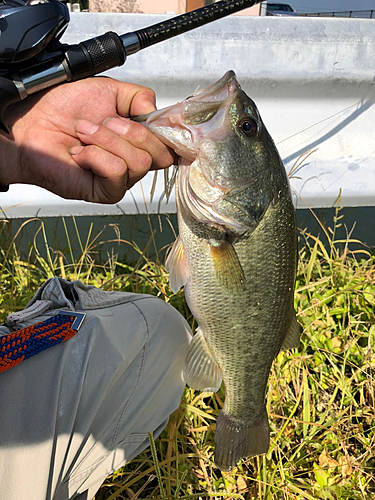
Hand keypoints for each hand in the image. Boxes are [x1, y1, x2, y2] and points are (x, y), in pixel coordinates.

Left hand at [0, 77, 173, 202]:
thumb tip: (157, 113)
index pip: (171, 146)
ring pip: (139, 163)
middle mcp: (134, 162)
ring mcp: (121, 179)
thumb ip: (140, 97)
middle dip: (132, 132)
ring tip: (84, 135)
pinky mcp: (106, 192)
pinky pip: (117, 172)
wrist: (33, 124)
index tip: (154, 119)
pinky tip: (80, 154)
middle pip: (160, 156)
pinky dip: (96, 156)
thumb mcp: (109, 91)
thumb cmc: (63, 109)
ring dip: (106, 140)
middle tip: (104, 122)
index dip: (168, 133)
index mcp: (139, 140)